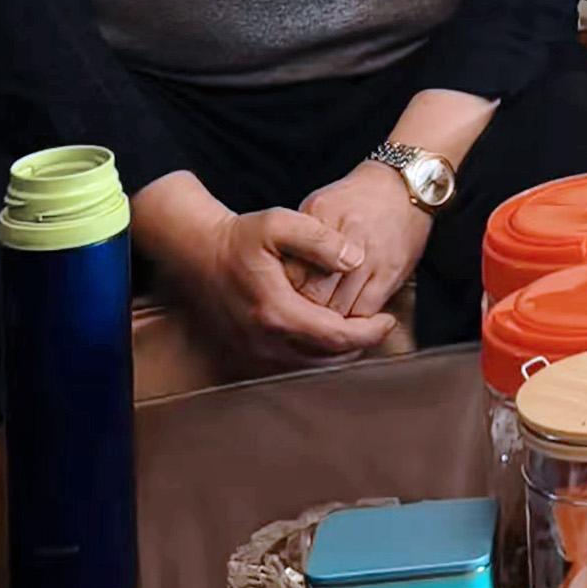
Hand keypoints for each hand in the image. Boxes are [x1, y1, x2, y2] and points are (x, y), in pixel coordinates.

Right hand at [142, 186, 393, 372]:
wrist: (196, 252)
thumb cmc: (239, 236)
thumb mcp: (279, 223)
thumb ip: (319, 239)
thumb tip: (355, 258)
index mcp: (276, 311)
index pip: (337, 337)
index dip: (370, 332)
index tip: (389, 318)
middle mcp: (265, 340)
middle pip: (328, 358)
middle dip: (359, 343)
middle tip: (380, 324)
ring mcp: (254, 350)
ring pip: (312, 364)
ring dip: (339, 351)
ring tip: (360, 327)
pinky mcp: (249, 351)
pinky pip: (294, 362)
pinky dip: (318, 352)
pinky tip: (330, 332)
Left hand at [297, 162, 435, 321]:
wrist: (403, 187)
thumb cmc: (356, 199)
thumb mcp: (318, 207)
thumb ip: (299, 239)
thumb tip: (280, 275)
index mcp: (320, 221)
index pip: (292, 270)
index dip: (284, 290)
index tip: (282, 297)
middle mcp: (345, 241)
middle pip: (315, 294)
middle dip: (304, 311)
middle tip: (297, 318)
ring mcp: (370, 260)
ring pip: (340, 309)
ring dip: (328, 320)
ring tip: (319, 323)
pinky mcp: (391, 273)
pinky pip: (366, 311)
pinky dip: (353, 321)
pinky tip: (346, 318)